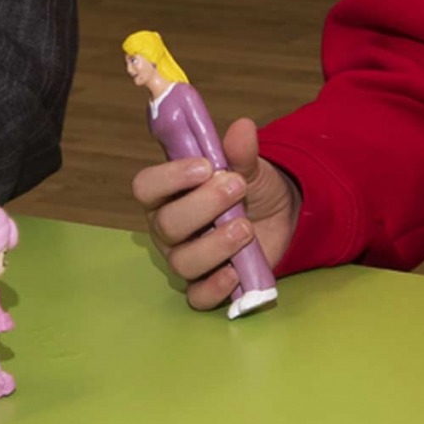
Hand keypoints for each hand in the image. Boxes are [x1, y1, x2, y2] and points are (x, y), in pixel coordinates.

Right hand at [130, 117, 297, 313]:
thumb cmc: (246, 187)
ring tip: (246, 228)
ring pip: (182, 261)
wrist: (277, 217)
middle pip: (166, 224)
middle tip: (236, 187)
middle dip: (202, 206)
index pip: (146, 186)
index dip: (170, 177)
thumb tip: (243, 128)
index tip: (205, 166)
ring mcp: (184, 258)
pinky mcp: (205, 285)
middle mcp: (168, 228)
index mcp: (166, 193)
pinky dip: (215, 287)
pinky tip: (235, 272)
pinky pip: (198, 296)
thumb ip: (240, 152)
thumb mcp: (247, 166)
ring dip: (214, 245)